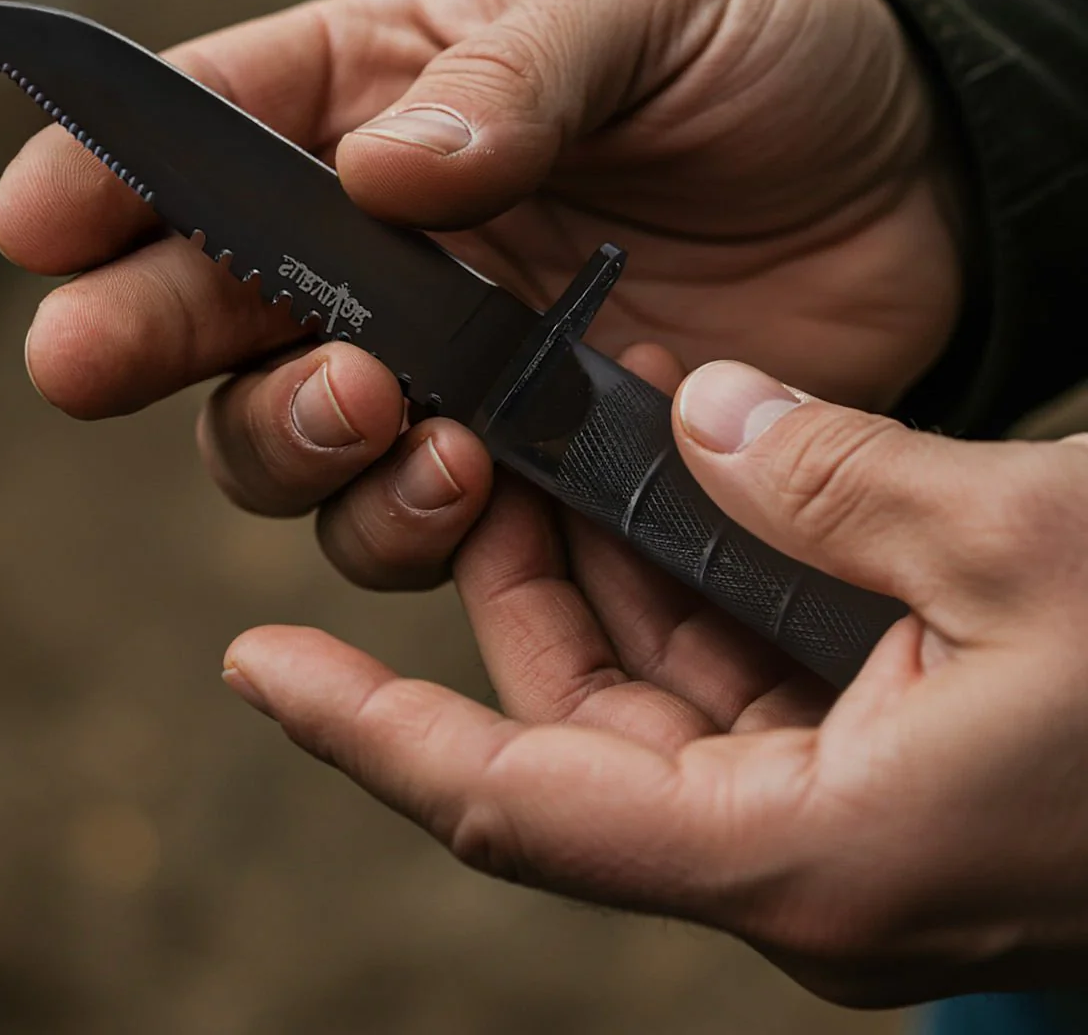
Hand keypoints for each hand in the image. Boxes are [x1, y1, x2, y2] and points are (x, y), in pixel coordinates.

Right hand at [0, 0, 961, 589]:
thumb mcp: (649, 1)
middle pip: (213, 315)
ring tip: (374, 411)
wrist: (904, 181)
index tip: (42, 223)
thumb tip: (380, 170)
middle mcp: (387, 249)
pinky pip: (416, 525)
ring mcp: (448, 368)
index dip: (108, 178)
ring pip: (292, 445)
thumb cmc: (769, 56)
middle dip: (139, 338)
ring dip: (291, 445)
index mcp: (383, 98)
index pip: (212, 134)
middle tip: (95, 358)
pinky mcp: (526, 463)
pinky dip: (408, 523)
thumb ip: (518, 71)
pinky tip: (462, 480)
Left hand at [223, 359, 1087, 1007]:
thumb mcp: (1025, 541)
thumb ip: (833, 477)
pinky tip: (670, 484)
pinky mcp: (880, 766)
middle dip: (506, 598)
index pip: (516, 805)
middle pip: (575, 735)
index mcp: (811, 852)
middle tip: (454, 462)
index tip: (255, 666)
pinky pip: (733, 679)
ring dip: (598, 577)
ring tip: (541, 449)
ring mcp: (839, 817)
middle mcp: (800, 858)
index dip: (370, 736)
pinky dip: (689, 584)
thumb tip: (703, 408)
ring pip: (651, 699)